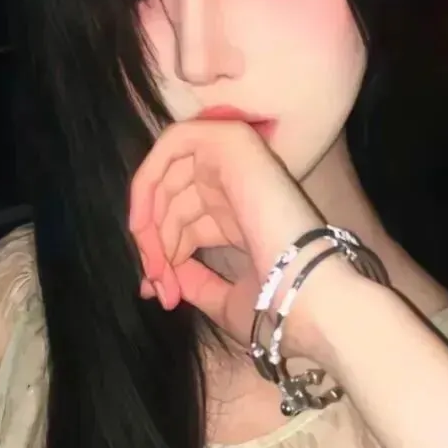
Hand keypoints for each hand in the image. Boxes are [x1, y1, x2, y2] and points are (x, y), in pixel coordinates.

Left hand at [127, 120, 327, 354]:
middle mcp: (238, 186)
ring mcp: (237, 160)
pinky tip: (144, 221)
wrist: (304, 295)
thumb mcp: (222, 299)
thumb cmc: (273, 306)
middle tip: (155, 282)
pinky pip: (175, 141)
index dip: (163, 252)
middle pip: (172, 198)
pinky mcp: (232, 141)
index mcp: (241, 216)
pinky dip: (148, 178)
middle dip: (153, 241)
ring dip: (148, 222)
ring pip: (167, 174)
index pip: (185, 221)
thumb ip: (191, 281)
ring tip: (157, 267)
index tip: (158, 291)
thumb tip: (155, 277)